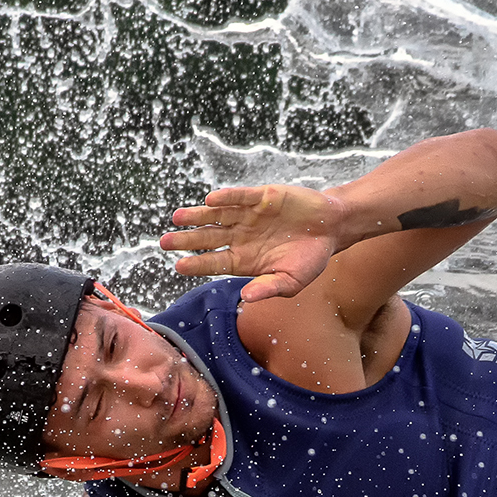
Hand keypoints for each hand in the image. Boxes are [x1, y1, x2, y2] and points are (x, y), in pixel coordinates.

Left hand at [161, 183, 345, 302]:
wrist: (331, 228)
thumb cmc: (310, 258)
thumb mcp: (292, 281)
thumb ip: (269, 288)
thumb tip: (247, 298)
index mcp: (245, 260)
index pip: (215, 262)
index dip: (196, 264)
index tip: (178, 266)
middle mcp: (242, 237)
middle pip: (209, 239)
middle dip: (187, 240)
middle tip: (165, 242)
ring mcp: (249, 216)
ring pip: (217, 216)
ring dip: (198, 216)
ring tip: (177, 217)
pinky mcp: (262, 197)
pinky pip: (240, 197)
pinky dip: (227, 197)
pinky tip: (211, 200)